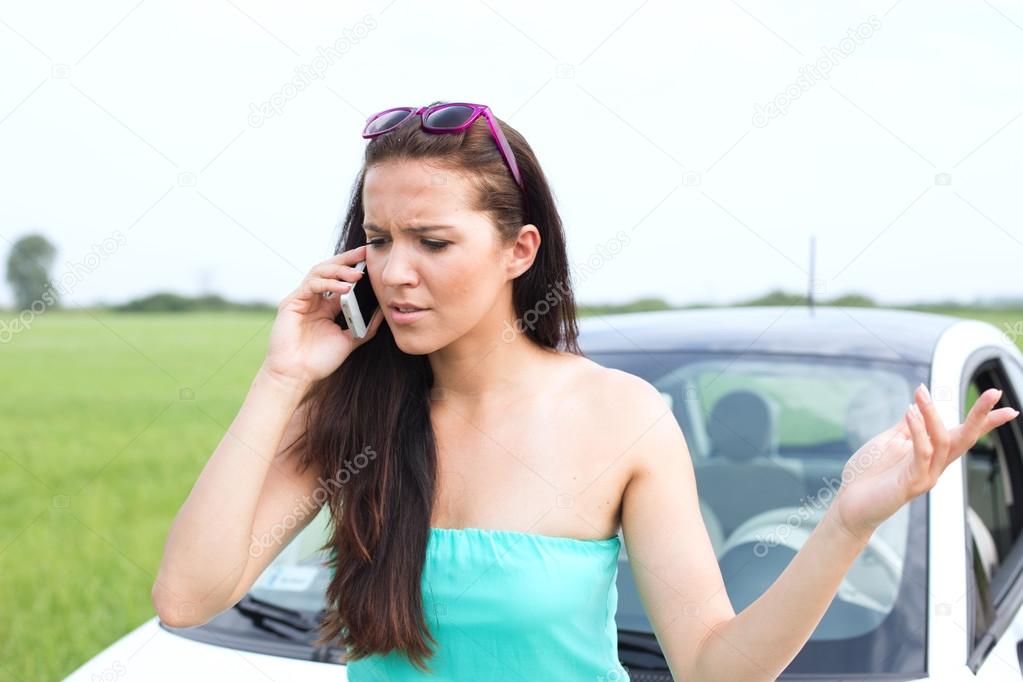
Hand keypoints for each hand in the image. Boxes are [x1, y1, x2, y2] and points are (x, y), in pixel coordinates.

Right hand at [262, 244, 384, 386]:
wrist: (297, 375)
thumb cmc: (319, 361)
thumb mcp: (350, 340)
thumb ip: (365, 326)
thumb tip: (382, 311)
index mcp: (327, 306)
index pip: (341, 279)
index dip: (354, 267)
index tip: (372, 260)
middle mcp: (314, 299)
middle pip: (330, 269)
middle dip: (348, 260)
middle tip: (365, 254)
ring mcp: (302, 299)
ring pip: (319, 272)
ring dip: (339, 271)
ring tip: (357, 276)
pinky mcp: (291, 303)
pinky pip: (311, 285)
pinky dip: (328, 284)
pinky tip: (344, 289)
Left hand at [828, 384, 1019, 541]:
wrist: (850, 503)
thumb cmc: (868, 474)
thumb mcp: (889, 442)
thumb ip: (907, 426)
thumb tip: (918, 404)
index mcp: (932, 454)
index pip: (963, 434)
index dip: (986, 422)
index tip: (1008, 407)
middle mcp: (935, 465)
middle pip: (966, 438)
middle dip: (981, 416)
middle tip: (994, 393)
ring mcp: (926, 475)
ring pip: (943, 441)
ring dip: (933, 413)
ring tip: (922, 392)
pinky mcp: (912, 483)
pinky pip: (922, 452)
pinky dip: (918, 430)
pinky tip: (910, 411)